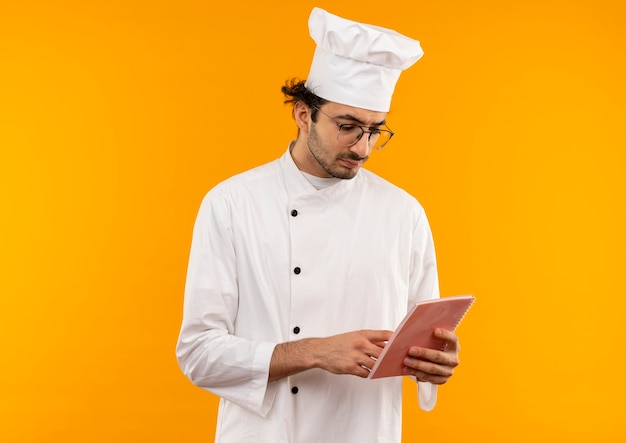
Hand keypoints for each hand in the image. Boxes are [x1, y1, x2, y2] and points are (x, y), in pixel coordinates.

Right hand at [269, 329, 392, 380]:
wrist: (321, 350)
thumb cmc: (338, 343)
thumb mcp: (355, 336)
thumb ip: (371, 339)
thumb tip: (387, 342)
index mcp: (362, 334)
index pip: (385, 335)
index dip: (396, 339)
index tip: (402, 344)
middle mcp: (360, 344)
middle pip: (383, 352)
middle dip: (391, 358)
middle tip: (397, 361)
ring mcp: (356, 356)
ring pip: (375, 365)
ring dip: (380, 368)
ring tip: (385, 369)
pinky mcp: (351, 367)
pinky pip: (366, 373)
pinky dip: (369, 374)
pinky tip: (370, 372)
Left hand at [402, 328, 459, 383]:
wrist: (437, 362)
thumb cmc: (434, 347)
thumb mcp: (435, 341)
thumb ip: (428, 336)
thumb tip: (411, 333)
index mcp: (454, 346)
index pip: (453, 338)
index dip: (445, 334)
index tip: (434, 331)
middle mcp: (453, 359)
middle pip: (439, 356)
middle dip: (424, 353)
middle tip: (411, 350)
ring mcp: (448, 371)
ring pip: (433, 368)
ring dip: (418, 365)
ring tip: (407, 361)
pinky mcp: (442, 379)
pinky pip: (429, 378)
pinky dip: (417, 373)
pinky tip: (408, 369)